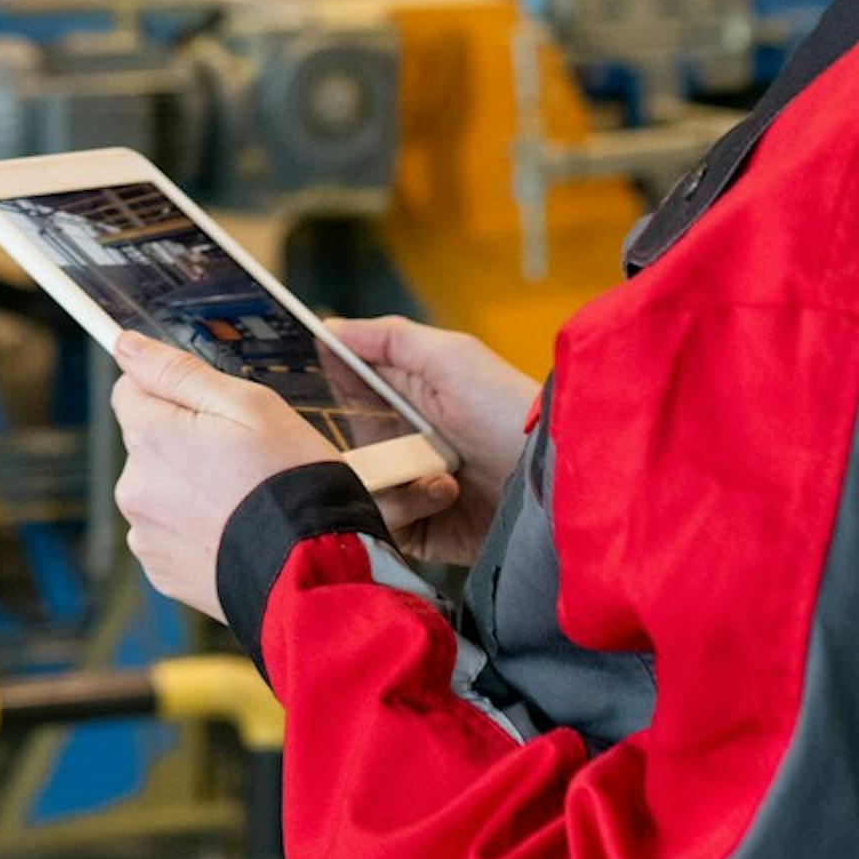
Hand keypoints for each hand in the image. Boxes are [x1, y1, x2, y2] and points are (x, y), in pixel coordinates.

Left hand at [108, 332, 341, 620]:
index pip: (130, 391)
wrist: (310, 572)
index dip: (172, 392)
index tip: (210, 408)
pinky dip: (195, 529)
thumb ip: (178, 371)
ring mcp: (145, 534)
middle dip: (183, 441)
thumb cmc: (289, 482)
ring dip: (189, 489)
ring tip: (243, 501)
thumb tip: (126, 345)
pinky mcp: (162, 572)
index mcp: (150, 437)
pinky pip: (170, 534)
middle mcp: (134, 487)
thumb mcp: (249, 405)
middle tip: (241, 459)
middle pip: (146, 442)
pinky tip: (234, 532)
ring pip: (159, 490)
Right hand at [325, 317, 538, 566]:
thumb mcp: (451, 357)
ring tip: (438, 475)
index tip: (307, 396)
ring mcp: (407, 489)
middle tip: (381, 446)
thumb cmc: (506, 407)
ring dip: (390, 480)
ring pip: (354, 490)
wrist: (551, 475)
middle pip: (338, 449)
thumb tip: (328, 327)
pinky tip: (442, 496)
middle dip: (349, 450)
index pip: (342, 395)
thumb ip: (388, 338)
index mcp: (401, 400)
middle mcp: (399, 445)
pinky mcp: (419, 532)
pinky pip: (380, 526)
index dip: (322, 395)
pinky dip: (403, 512)